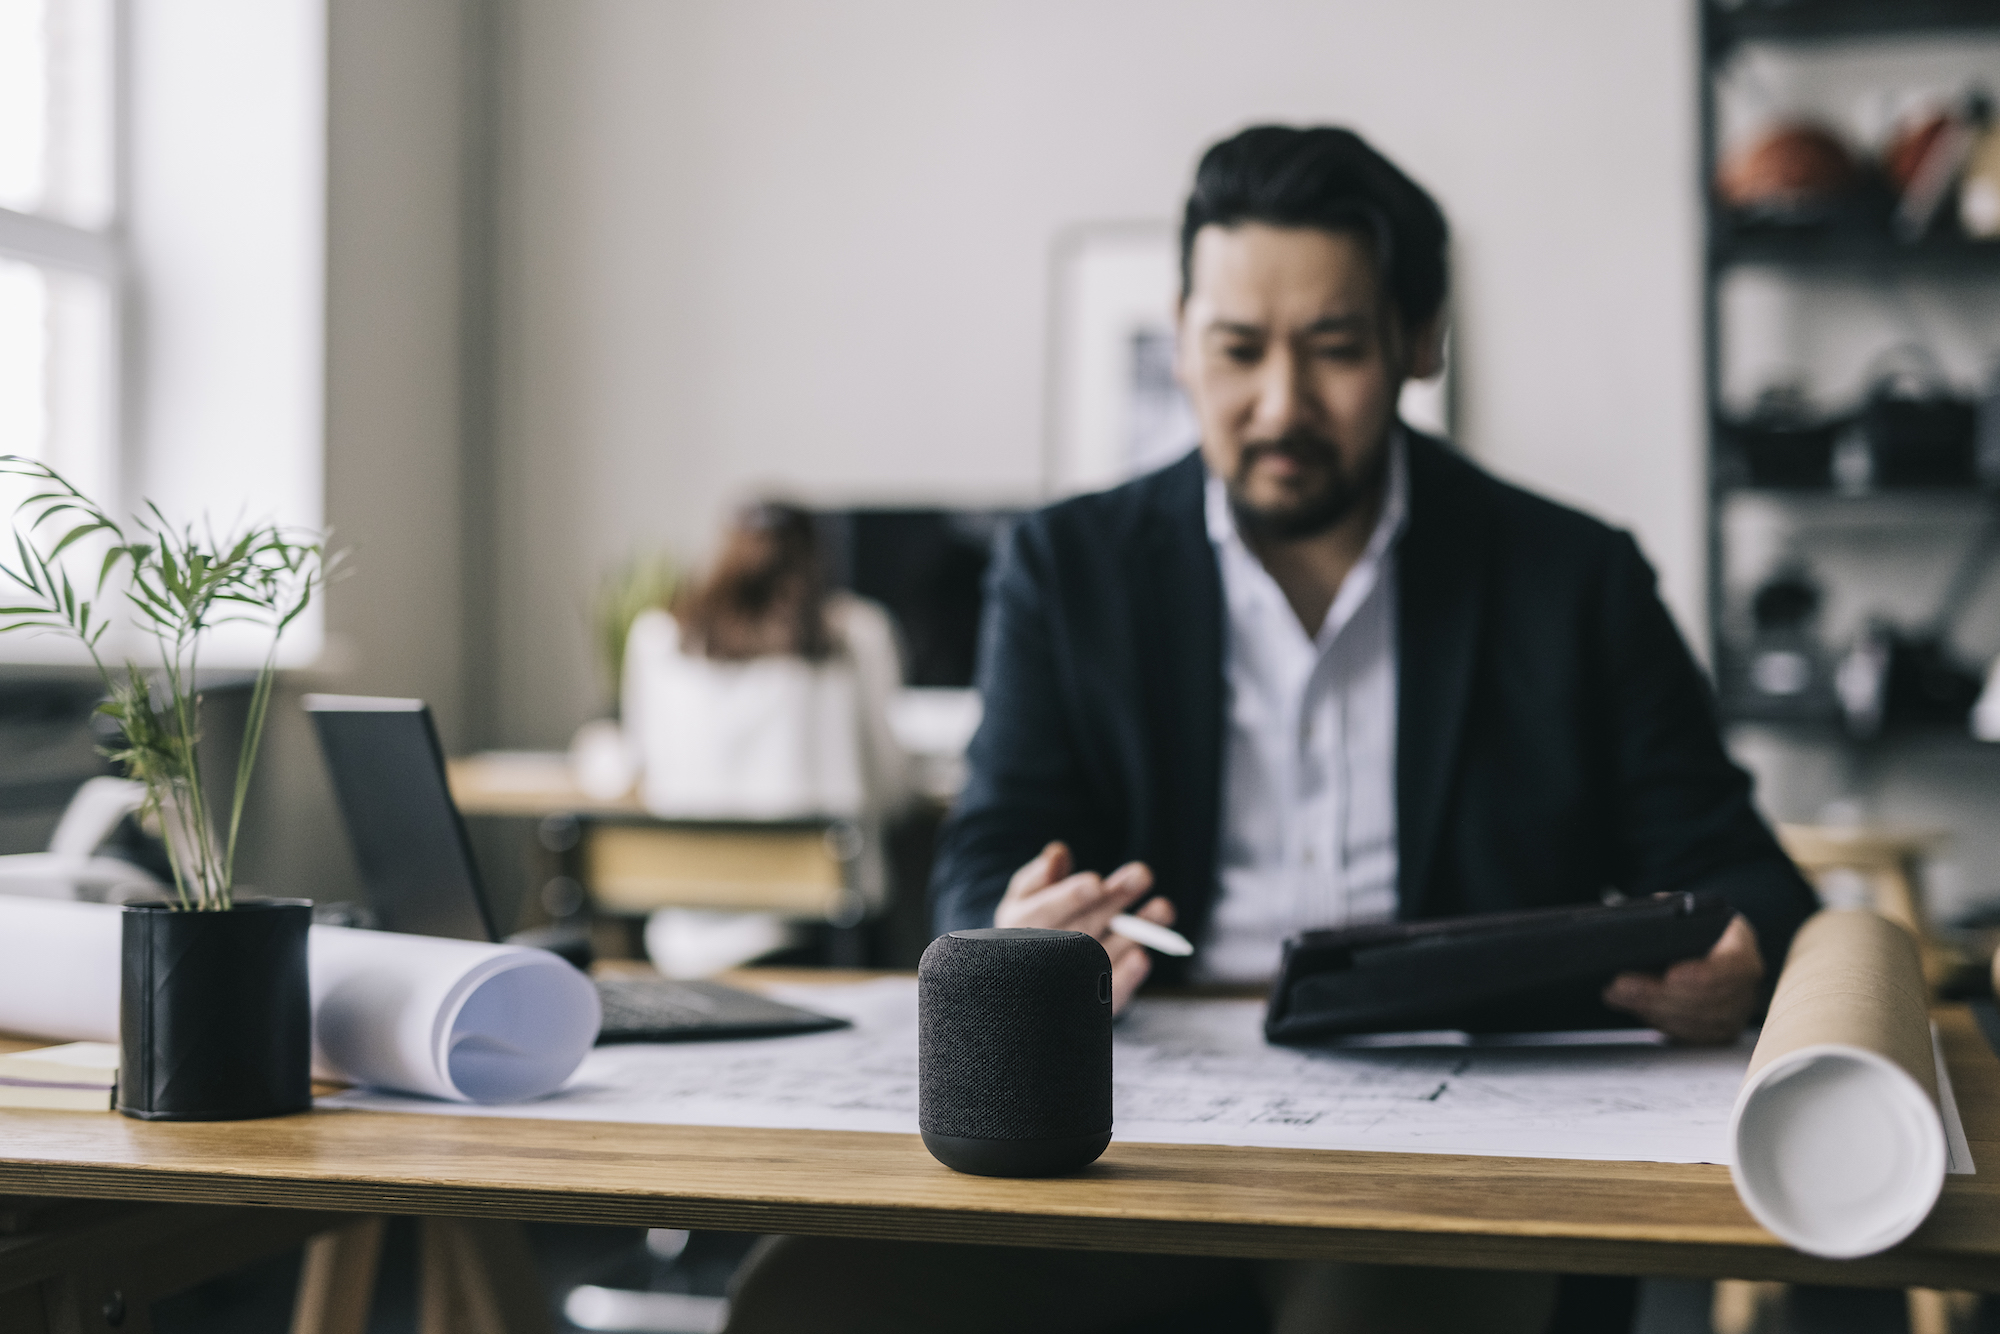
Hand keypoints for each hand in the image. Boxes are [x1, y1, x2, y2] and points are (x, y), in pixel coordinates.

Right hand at [994, 841, 1172, 1013]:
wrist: (1027, 987)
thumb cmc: (1029, 928)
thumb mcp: (1025, 898)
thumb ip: (1040, 876)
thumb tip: (1058, 852)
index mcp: (1019, 926)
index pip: (1044, 912)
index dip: (1069, 898)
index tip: (1095, 882)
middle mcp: (1040, 958)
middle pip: (1081, 929)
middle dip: (1113, 901)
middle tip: (1142, 874)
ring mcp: (1066, 985)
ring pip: (1103, 957)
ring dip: (1134, 934)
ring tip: (1163, 908)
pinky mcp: (1091, 1006)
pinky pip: (1110, 994)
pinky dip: (1127, 978)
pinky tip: (1143, 957)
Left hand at [1602, 913, 1764, 1044]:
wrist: (1712, 945)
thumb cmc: (1697, 928)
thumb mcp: (1687, 910)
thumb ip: (1670, 914)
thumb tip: (1646, 919)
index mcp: (1742, 947)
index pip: (1732, 965)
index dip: (1700, 973)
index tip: (1670, 974)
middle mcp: (1745, 983)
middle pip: (1705, 998)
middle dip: (1657, 994)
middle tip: (1621, 986)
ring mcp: (1737, 1011)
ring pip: (1696, 1020)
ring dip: (1653, 1010)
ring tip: (1619, 995)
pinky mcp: (1722, 1030)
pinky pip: (1692, 1035)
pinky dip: (1662, 1023)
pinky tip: (1637, 1009)